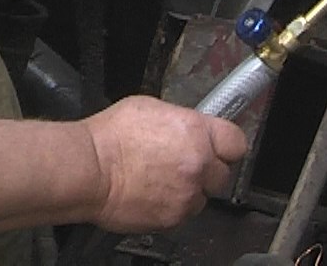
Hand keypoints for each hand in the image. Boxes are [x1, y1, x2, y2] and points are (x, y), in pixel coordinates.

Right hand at [80, 95, 248, 231]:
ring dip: (190, 191)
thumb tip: (192, 129)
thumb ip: (182, 122)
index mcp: (196, 132)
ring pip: (203, 198)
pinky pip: (183, 214)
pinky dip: (172, 207)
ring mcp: (187, 194)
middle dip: (208, 172)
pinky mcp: (173, 218)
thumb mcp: (151, 109)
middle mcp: (198, 164)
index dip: (227, 146)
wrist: (89, 169)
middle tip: (187, 167)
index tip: (220, 149)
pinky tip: (153, 194)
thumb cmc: (111, 137)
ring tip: (163, 181)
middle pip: (224, 175)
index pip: (236, 143)